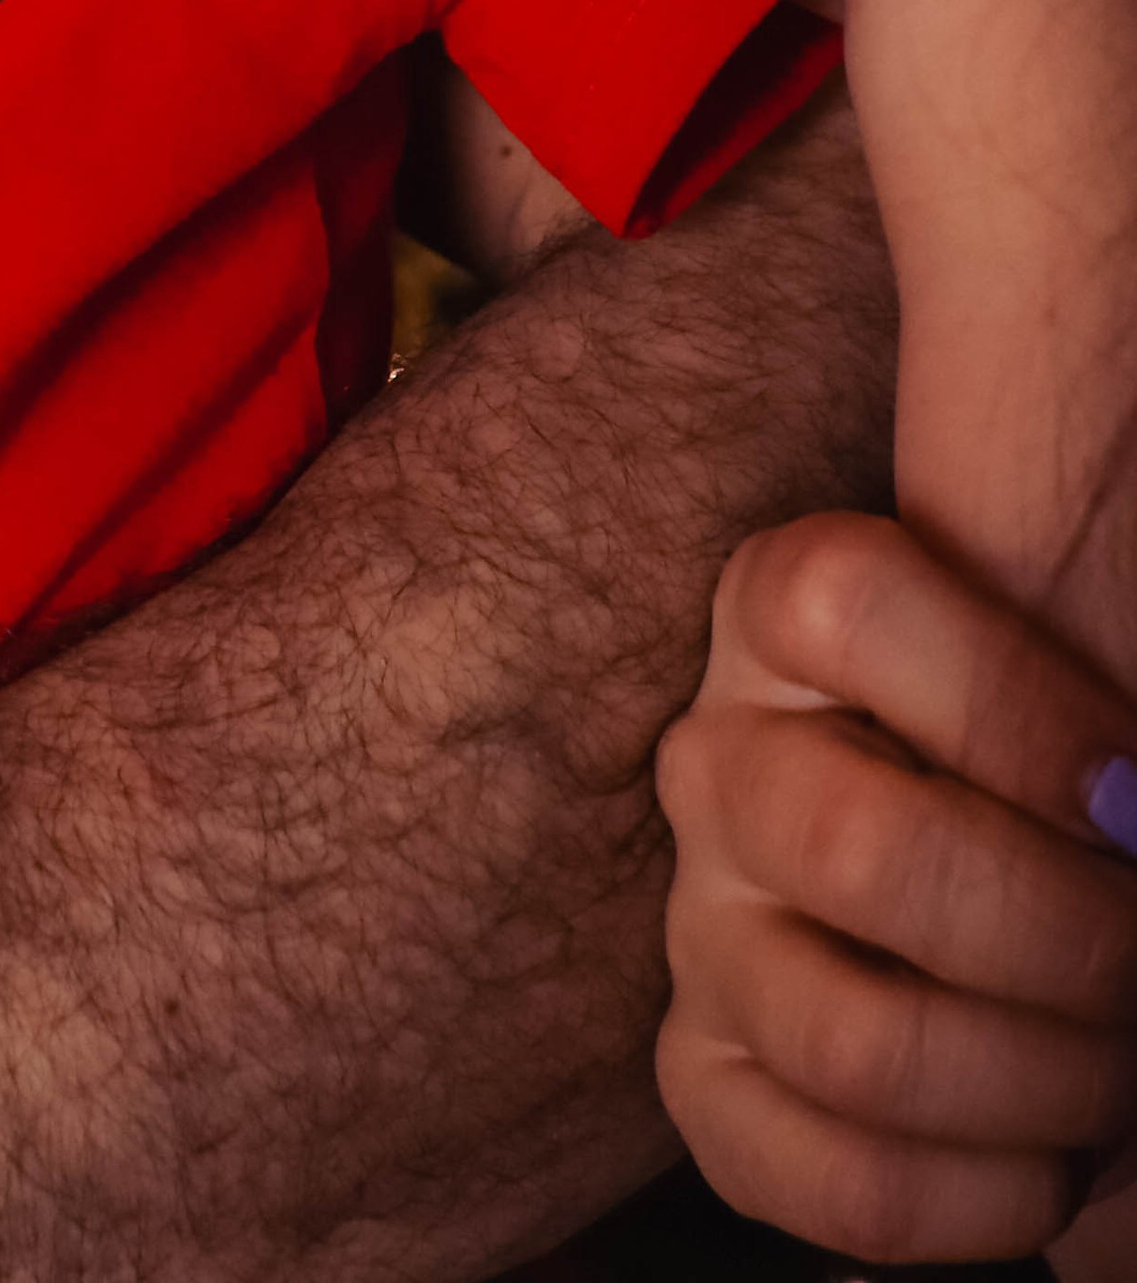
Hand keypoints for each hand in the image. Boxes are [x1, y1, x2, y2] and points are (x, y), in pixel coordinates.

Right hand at [657, 510, 1136, 1263]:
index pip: (844, 608)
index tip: (1133, 792)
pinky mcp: (707, 1080)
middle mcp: (717, 763)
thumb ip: (1083, 593)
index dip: (1015, 709)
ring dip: (1047, 1081)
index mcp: (783, 611)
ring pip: (857, 1046)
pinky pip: (841, 1184)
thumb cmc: (1057, 751)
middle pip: (855, 851)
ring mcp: (700, 928)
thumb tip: (1127, 775)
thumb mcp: (1067, 630)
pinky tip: (1051, 1153)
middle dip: (1064, 936)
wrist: (1004, 876)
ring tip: (1118, 1063)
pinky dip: (989, 1199)